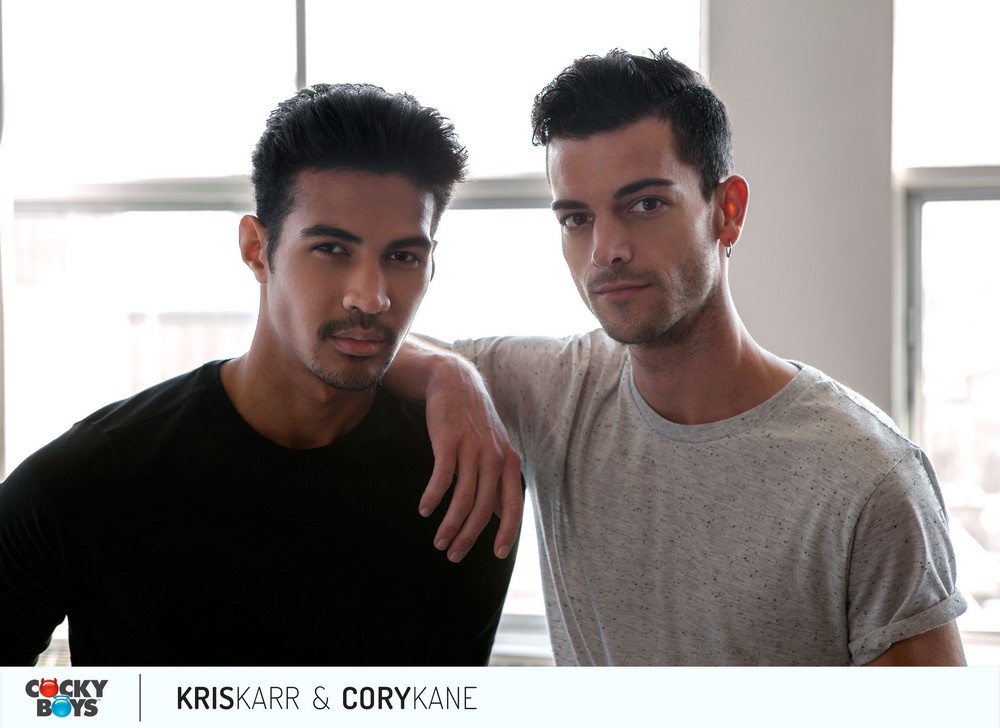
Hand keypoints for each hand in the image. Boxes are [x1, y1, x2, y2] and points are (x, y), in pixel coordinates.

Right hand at [417, 355, 522, 562]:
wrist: (454, 383)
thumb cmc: (474, 422)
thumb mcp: (495, 449)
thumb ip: (499, 481)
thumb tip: (500, 515)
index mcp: (509, 462)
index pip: (512, 505)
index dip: (507, 532)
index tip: (497, 554)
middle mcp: (495, 458)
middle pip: (483, 509)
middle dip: (468, 537)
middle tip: (453, 555)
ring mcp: (472, 450)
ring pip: (462, 500)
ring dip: (449, 525)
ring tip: (438, 541)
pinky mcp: (448, 442)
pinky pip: (442, 479)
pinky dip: (433, 498)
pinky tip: (425, 510)